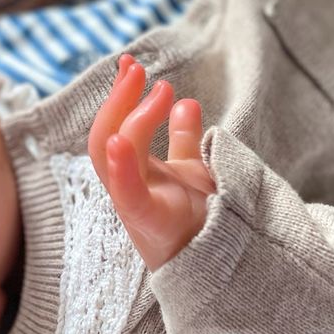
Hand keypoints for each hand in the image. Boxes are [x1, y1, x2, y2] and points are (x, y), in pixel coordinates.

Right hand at [88, 54, 215, 270]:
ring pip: (114, 157)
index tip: (129, 63)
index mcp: (136, 175)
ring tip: (160, 92)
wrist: (225, 270)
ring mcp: (136, 205)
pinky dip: (120, 169)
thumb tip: (186, 103)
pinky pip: (127, 195)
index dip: (119, 95)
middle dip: (118, 99)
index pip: (116, 128)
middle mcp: (129, 187)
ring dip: (131, 119)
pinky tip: (119, 143)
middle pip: (107, 137)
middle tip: (136, 68)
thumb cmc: (205, 225)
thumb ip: (186, 141)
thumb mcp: (196, 174)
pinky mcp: (150, 224)